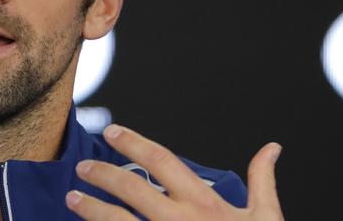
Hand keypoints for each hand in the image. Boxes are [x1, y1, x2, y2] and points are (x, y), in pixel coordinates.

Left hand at [65, 125, 283, 220]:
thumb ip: (262, 180)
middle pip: (132, 188)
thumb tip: (271, 148)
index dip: (133, 142)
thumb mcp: (266, 218)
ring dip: (91, 208)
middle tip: (82, 167)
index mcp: (205, 204)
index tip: (112, 131)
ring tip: (72, 197)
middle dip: (102, 174)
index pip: (162, 160)